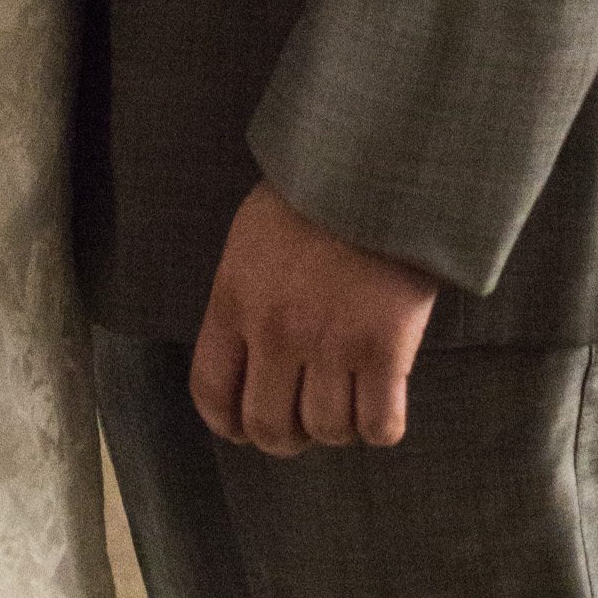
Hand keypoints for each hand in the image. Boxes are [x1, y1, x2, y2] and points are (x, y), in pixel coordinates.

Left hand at [190, 180, 437, 455]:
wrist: (380, 161)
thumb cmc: (318, 191)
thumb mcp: (253, 236)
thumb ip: (244, 297)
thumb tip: (248, 357)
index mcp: (235, 299)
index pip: (211, 392)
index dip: (229, 424)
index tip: (245, 427)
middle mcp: (276, 331)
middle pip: (268, 427)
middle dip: (287, 437)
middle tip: (305, 421)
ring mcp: (331, 342)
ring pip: (327, 431)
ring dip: (338, 427)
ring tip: (349, 398)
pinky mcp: (385, 349)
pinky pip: (379, 426)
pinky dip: (380, 425)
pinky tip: (383, 399)